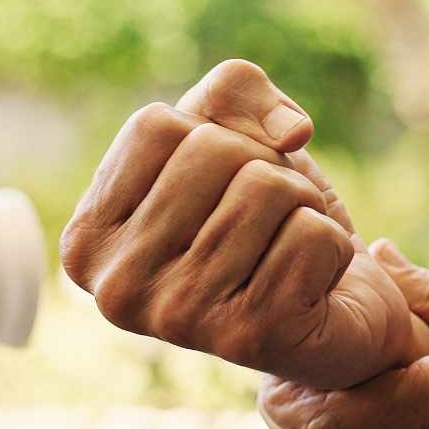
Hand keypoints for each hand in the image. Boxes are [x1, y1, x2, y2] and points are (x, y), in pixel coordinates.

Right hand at [60, 60, 428, 388]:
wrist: (338, 316)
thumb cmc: (272, 220)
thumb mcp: (238, 135)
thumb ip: (236, 92)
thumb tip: (290, 131)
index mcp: (90, 237)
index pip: (155, 125)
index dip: (214, 134)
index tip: (224, 187)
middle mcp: (117, 287)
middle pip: (215, 151)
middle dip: (267, 168)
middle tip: (269, 223)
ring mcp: (179, 318)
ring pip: (267, 188)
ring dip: (304, 206)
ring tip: (290, 250)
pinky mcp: (249, 337)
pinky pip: (312, 234)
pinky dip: (332, 246)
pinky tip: (314, 286)